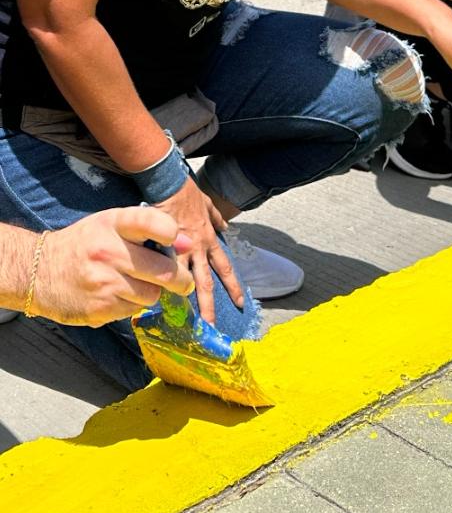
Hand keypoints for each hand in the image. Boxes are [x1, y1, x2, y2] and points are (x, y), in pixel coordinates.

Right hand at [31, 207, 194, 326]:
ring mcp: (104, 282)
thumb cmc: (84, 244)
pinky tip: (119, 295)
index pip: (150, 222)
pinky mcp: (99, 308)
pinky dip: (132, 305)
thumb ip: (149, 230)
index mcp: (112, 224)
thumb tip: (187, 243)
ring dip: (153, 293)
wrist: (38, 271)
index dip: (169, 231)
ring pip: (152, 295)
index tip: (175, 240)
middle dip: (180, 279)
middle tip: (182, 282)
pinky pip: (133, 311)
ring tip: (140, 285)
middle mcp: (109, 252)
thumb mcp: (111, 225)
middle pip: (163, 270)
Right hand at [156, 177, 242, 324]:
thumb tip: (225, 225)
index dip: (232, 286)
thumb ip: (217, 217)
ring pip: (183, 282)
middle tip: (213, 327)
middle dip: (209, 307)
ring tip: (178, 320)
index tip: (238, 302)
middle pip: (206, 283)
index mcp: (209, 240)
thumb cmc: (187, 194)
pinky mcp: (161, 248)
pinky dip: (157, 284)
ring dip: (183, 301)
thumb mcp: (208, 204)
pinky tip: (152, 301)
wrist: (170, 185)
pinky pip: (160, 270)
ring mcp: (179, 251)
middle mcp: (198, 250)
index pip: (225, 268)